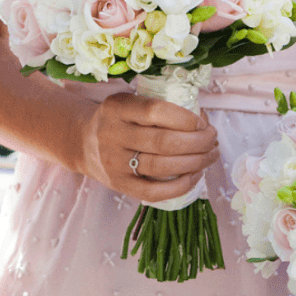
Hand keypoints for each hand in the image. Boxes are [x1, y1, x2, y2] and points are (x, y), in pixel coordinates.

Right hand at [77, 93, 219, 201]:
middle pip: (164, 142)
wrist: (82, 142)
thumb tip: (203, 119)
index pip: (156, 111)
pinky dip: (180, 186)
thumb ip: (158, 107)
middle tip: (213, 140)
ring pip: (162, 167)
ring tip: (210, 156)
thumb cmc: (119, 120)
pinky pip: (154, 192)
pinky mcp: (118, 185)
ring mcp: (114, 162)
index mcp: (117, 107)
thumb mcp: (129, 103)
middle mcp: (112, 134)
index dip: (186, 118)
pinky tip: (195, 176)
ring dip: (195, 162)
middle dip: (198, 142)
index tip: (203, 122)